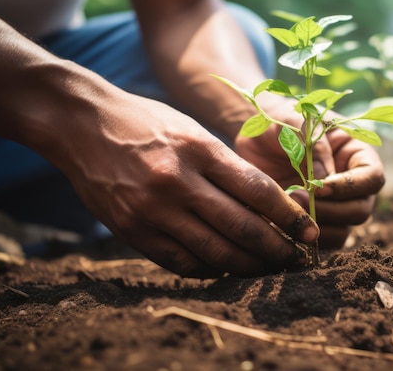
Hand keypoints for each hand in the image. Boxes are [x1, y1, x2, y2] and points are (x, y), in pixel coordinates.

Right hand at [57, 94, 318, 277]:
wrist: (81, 125)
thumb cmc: (146, 123)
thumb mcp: (192, 131)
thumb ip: (226, 166)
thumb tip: (266, 204)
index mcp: (199, 150)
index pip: (258, 190)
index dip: (290, 216)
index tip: (310, 230)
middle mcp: (177, 181)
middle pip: (242, 227)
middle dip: (278, 248)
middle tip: (298, 258)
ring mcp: (152, 210)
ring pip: (215, 252)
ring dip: (249, 265)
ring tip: (269, 268)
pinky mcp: (132, 231)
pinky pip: (182, 263)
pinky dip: (211, 270)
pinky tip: (227, 268)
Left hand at [234, 101, 384, 248]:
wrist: (256, 140)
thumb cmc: (281, 122)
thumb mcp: (295, 123)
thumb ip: (314, 146)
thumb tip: (326, 179)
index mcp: (357, 156)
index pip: (372, 178)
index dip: (350, 186)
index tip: (319, 187)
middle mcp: (353, 186)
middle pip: (361, 210)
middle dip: (331, 210)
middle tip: (297, 199)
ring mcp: (335, 208)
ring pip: (343, 232)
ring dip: (317, 227)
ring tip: (287, 211)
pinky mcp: (314, 223)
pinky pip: (319, 242)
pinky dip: (302, 240)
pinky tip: (279, 225)